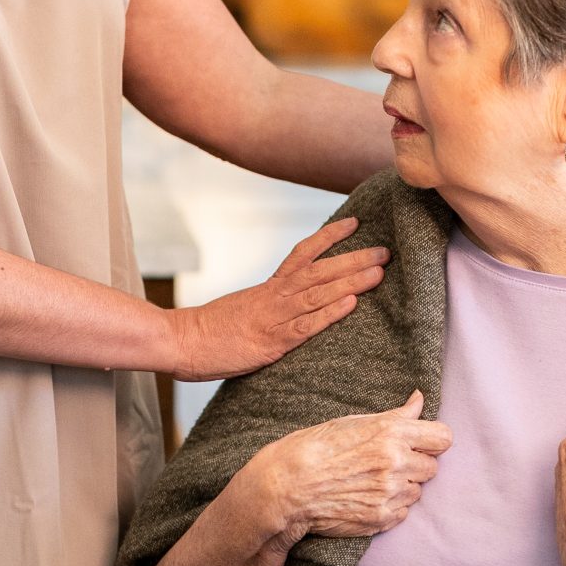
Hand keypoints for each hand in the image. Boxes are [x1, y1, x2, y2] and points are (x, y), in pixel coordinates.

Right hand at [165, 217, 387, 380]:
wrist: (181, 341)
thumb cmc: (208, 331)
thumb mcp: (242, 310)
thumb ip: (267, 306)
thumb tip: (286, 306)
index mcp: (268, 288)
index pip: (303, 253)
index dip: (330, 237)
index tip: (355, 223)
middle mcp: (274, 296)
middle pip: (321, 271)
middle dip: (355, 259)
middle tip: (385, 251)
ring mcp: (273, 318)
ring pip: (319, 293)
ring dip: (352, 281)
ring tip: (379, 271)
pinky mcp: (270, 342)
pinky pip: (305, 326)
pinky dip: (329, 313)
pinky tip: (351, 304)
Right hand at [244, 391, 452, 542]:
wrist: (289, 485)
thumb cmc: (317, 446)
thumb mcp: (355, 421)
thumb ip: (396, 415)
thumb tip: (420, 400)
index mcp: (392, 433)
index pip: (443, 438)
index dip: (432, 440)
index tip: (421, 443)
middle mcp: (396, 463)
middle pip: (432, 467)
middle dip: (415, 465)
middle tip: (389, 463)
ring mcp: (390, 493)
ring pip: (417, 491)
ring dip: (403, 486)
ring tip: (374, 481)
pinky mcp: (381, 518)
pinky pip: (403, 512)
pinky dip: (391, 506)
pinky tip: (368, 496)